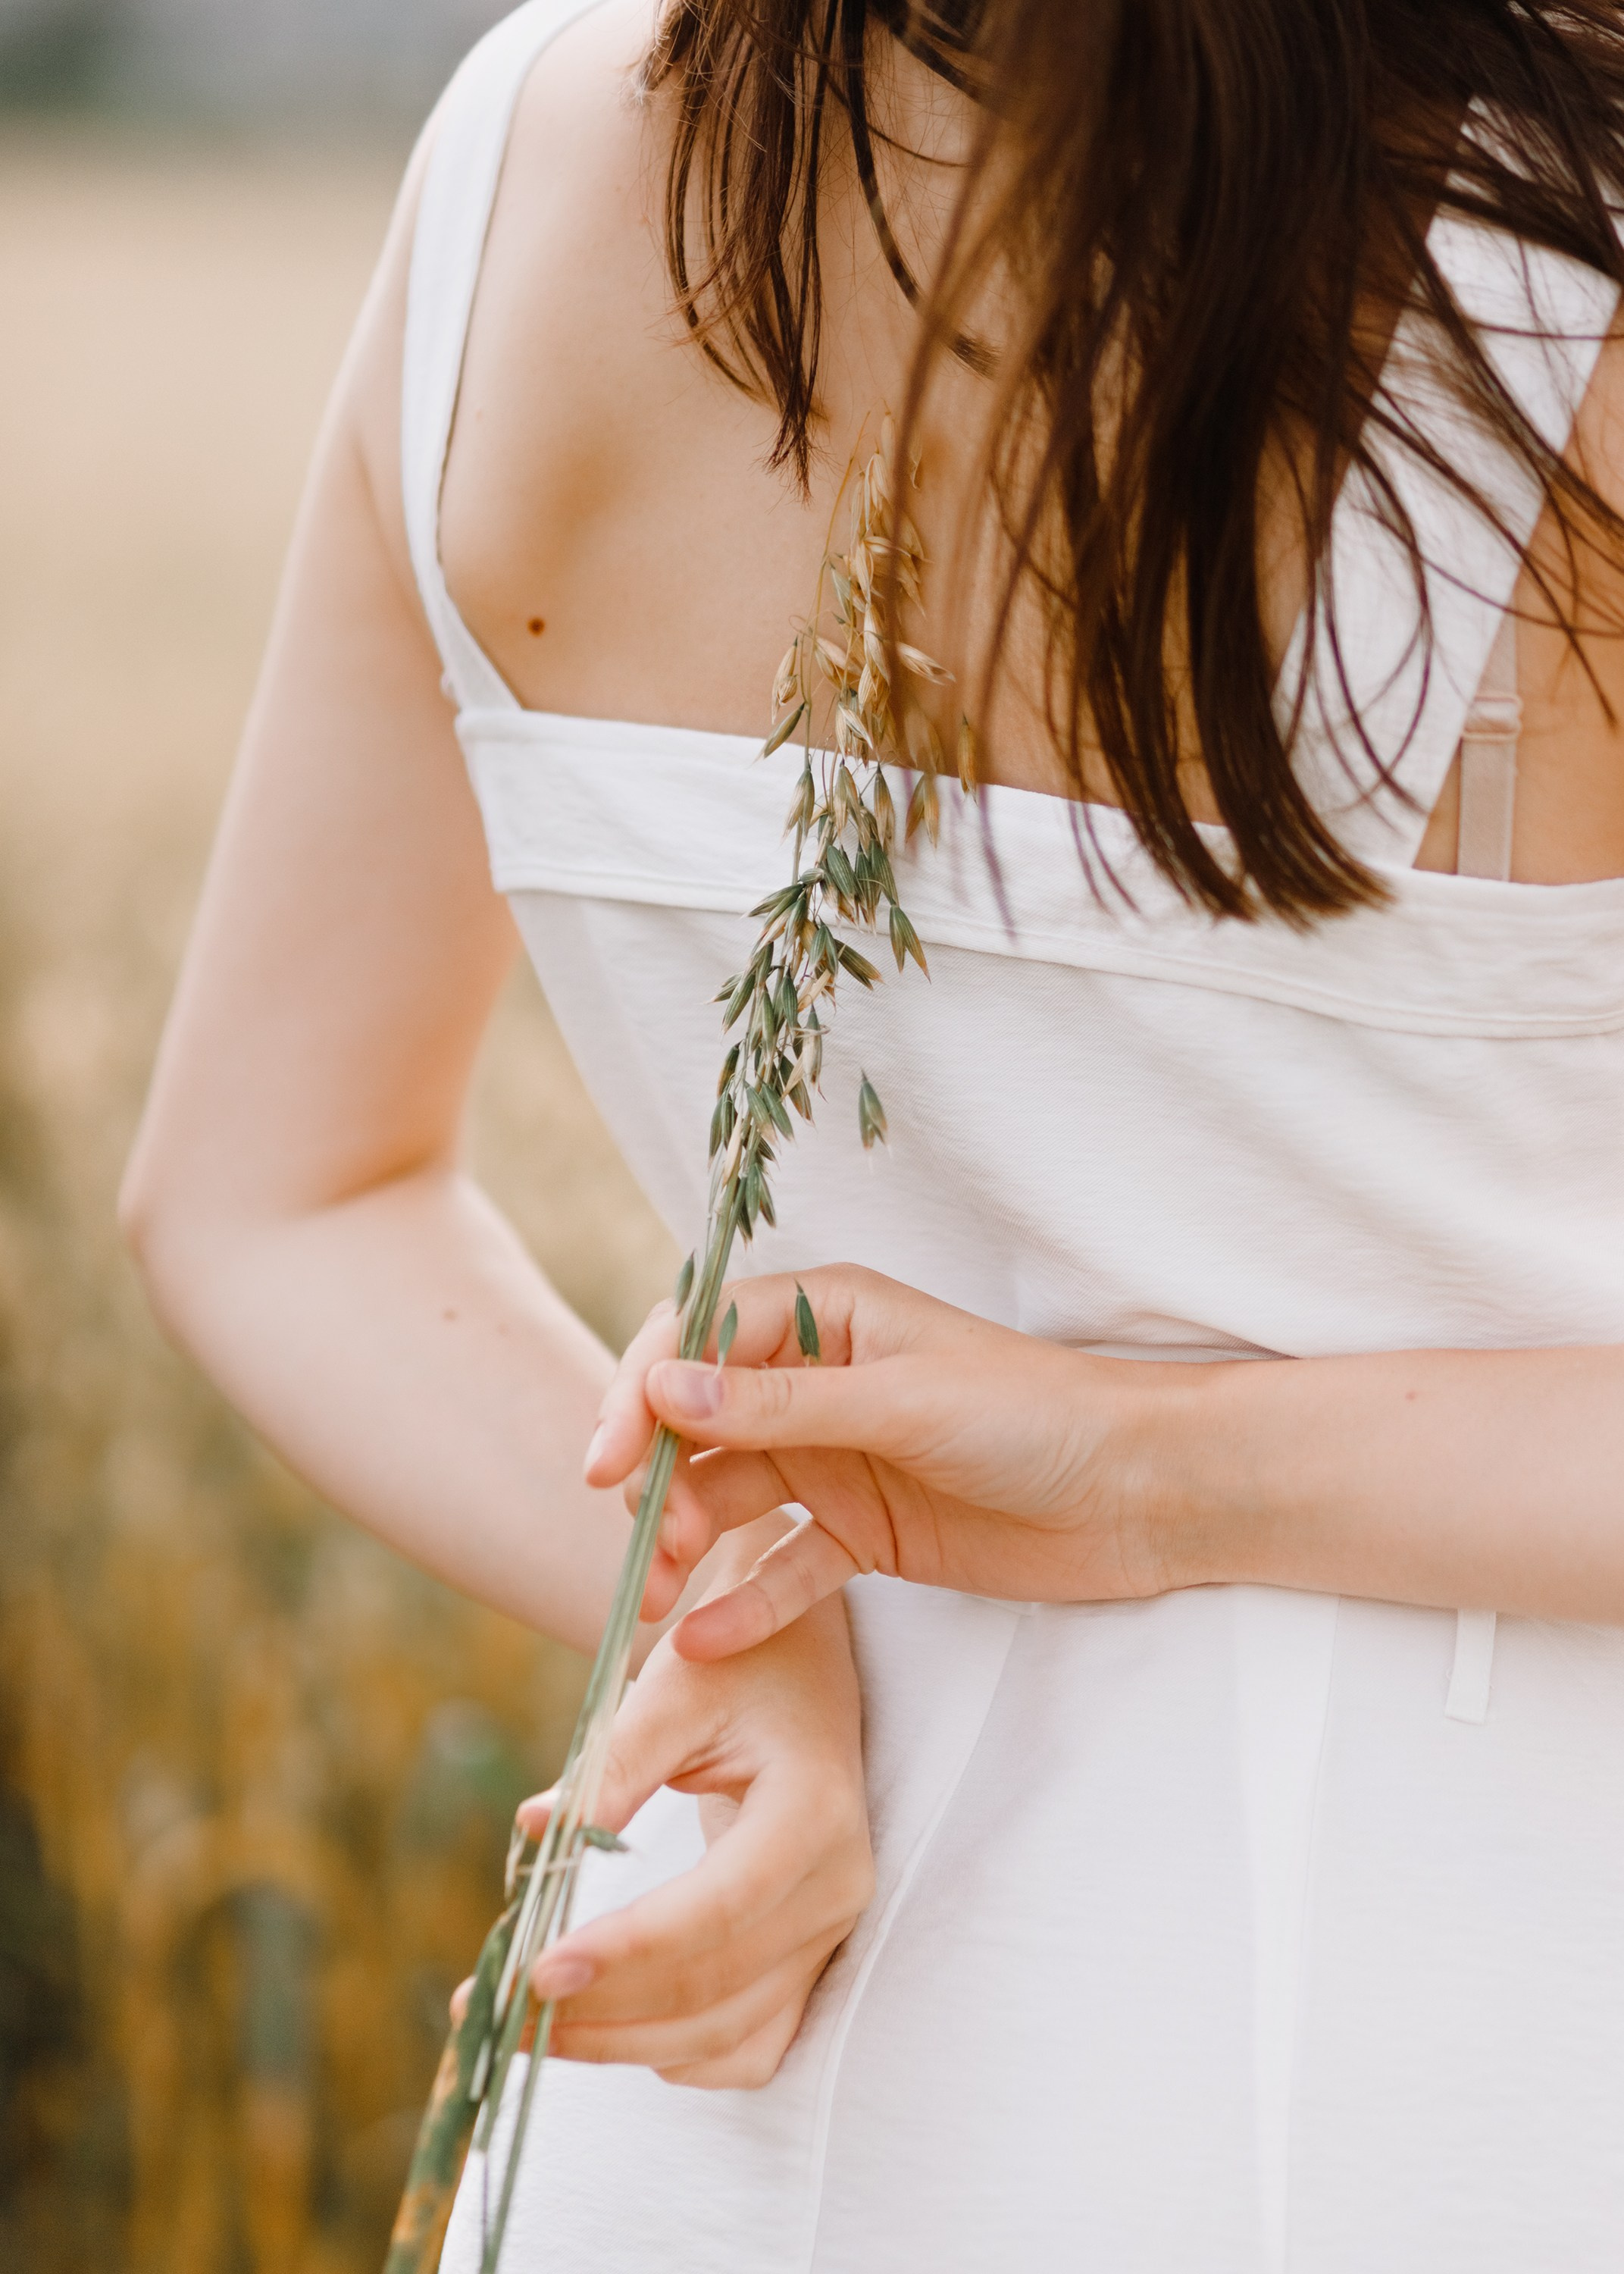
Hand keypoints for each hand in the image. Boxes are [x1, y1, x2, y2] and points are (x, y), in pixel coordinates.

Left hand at [508, 1554, 871, 2086]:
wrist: (801, 1664)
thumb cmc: (737, 1663)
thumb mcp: (676, 1690)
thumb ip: (613, 1764)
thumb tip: (535, 1835)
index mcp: (813, 1811)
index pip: (716, 1909)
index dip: (626, 1951)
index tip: (534, 1971)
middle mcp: (836, 1885)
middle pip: (714, 1986)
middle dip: (599, 2010)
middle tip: (495, 2008)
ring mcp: (831, 1930)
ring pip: (726, 2033)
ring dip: (621, 2044)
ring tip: (525, 2030)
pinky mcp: (812, 1954)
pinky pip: (753, 2044)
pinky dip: (683, 2056)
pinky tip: (613, 2034)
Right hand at [587, 1265, 1194, 1660]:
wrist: (1142, 1493)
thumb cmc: (1036, 1415)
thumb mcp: (901, 1403)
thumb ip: (780, 1403)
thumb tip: (660, 1388)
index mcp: (825, 1316)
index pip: (696, 1340)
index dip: (639, 1396)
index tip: (607, 1468)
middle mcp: (817, 1382)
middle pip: (696, 1425)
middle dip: (653, 1485)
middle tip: (639, 1553)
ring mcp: (837, 1459)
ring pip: (729, 1498)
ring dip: (686, 1546)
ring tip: (661, 1606)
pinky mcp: (864, 1533)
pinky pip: (785, 1564)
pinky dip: (747, 1601)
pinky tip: (709, 1642)